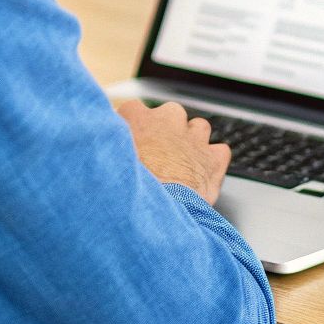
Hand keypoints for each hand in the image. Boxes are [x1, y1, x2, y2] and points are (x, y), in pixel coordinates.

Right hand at [115, 100, 231, 204]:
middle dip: (166, 131)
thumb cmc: (123, 190)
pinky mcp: (213, 159)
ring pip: (198, 127)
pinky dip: (213, 161)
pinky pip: (219, 151)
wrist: (152, 213)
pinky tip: (201, 173)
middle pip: (170, 114)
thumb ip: (109, 148)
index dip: (134, 127)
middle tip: (156, 156)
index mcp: (137, 118)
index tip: (132, 141)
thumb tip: (106, 148)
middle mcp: (168, 120)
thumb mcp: (104, 163)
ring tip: (180, 164)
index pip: (133, 109)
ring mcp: (194, 138)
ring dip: (192, 142)